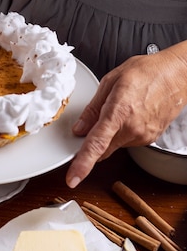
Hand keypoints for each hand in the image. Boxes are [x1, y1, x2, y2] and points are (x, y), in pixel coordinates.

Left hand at [66, 42, 186, 187]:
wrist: (176, 75)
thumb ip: (93, 109)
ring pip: (115, 144)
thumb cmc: (146, 72)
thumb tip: (79, 129)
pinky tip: (130, 113)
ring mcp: (143, 136)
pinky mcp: (150, 139)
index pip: (97, 144)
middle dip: (93, 142)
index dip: (83, 163)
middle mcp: (132, 129)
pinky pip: (127, 141)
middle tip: (93, 121)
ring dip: (110, 133)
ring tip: (120, 107)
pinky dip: (122, 132)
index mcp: (119, 112)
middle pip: (103, 148)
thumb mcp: (110, 81)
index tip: (73, 178)